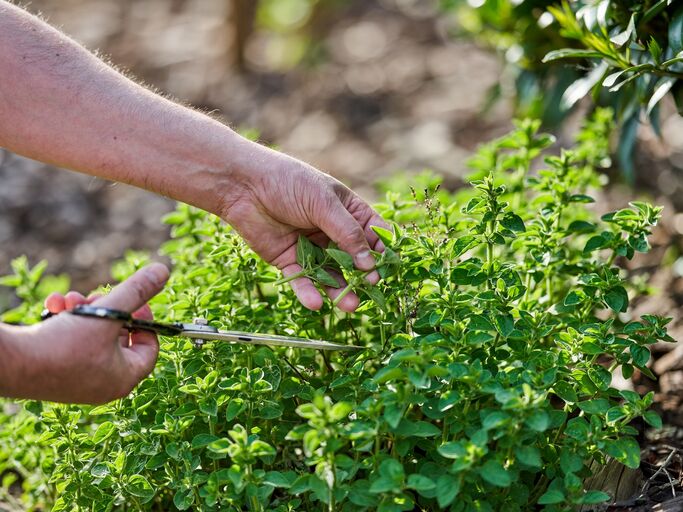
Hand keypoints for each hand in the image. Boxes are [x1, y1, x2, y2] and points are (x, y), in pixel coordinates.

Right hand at [16, 263, 168, 403]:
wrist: (11, 362)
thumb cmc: (63, 346)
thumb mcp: (109, 312)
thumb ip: (137, 290)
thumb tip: (162, 271)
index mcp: (124, 378)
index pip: (150, 348)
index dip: (145, 320)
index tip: (134, 302)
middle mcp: (104, 384)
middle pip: (119, 338)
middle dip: (108, 310)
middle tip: (97, 296)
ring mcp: (79, 380)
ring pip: (93, 335)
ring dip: (84, 311)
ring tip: (71, 300)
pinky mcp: (57, 372)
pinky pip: (72, 342)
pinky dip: (66, 322)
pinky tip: (54, 306)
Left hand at [222, 148, 388, 311]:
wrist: (243, 185)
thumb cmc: (288, 182)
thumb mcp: (323, 203)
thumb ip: (347, 233)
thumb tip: (369, 263)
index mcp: (346, 210)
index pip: (372, 233)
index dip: (382, 250)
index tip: (389, 268)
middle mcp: (331, 230)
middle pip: (353, 258)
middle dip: (363, 275)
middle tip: (370, 288)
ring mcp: (311, 247)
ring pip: (330, 274)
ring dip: (340, 290)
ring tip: (350, 305)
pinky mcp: (288, 260)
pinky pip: (302, 279)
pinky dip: (309, 292)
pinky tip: (317, 303)